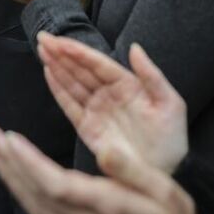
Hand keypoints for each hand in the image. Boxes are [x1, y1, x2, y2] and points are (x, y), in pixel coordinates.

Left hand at [0, 123, 195, 213]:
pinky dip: (19, 190)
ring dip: (8, 174)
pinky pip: (37, 210)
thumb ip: (134, 172)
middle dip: (8, 160)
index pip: (56, 184)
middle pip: (35, 191)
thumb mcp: (165, 192)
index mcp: (104, 205)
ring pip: (31, 202)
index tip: (9, 139)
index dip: (28, 162)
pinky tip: (10, 176)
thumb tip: (107, 150)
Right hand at [37, 32, 187, 173]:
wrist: (163, 174)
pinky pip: (69, 105)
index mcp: (127, 85)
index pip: (97, 63)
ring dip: (56, 66)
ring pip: (72, 83)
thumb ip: (151, 75)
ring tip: (42, 50)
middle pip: (80, 69)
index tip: (60, 40)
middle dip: (61, 53)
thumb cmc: (170, 140)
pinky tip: (48, 73)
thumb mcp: (170, 104)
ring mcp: (96, 111)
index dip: (78, 51)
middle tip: (43, 38)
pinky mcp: (87, 128)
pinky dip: (58, 89)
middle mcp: (108, 95)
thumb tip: (134, 47)